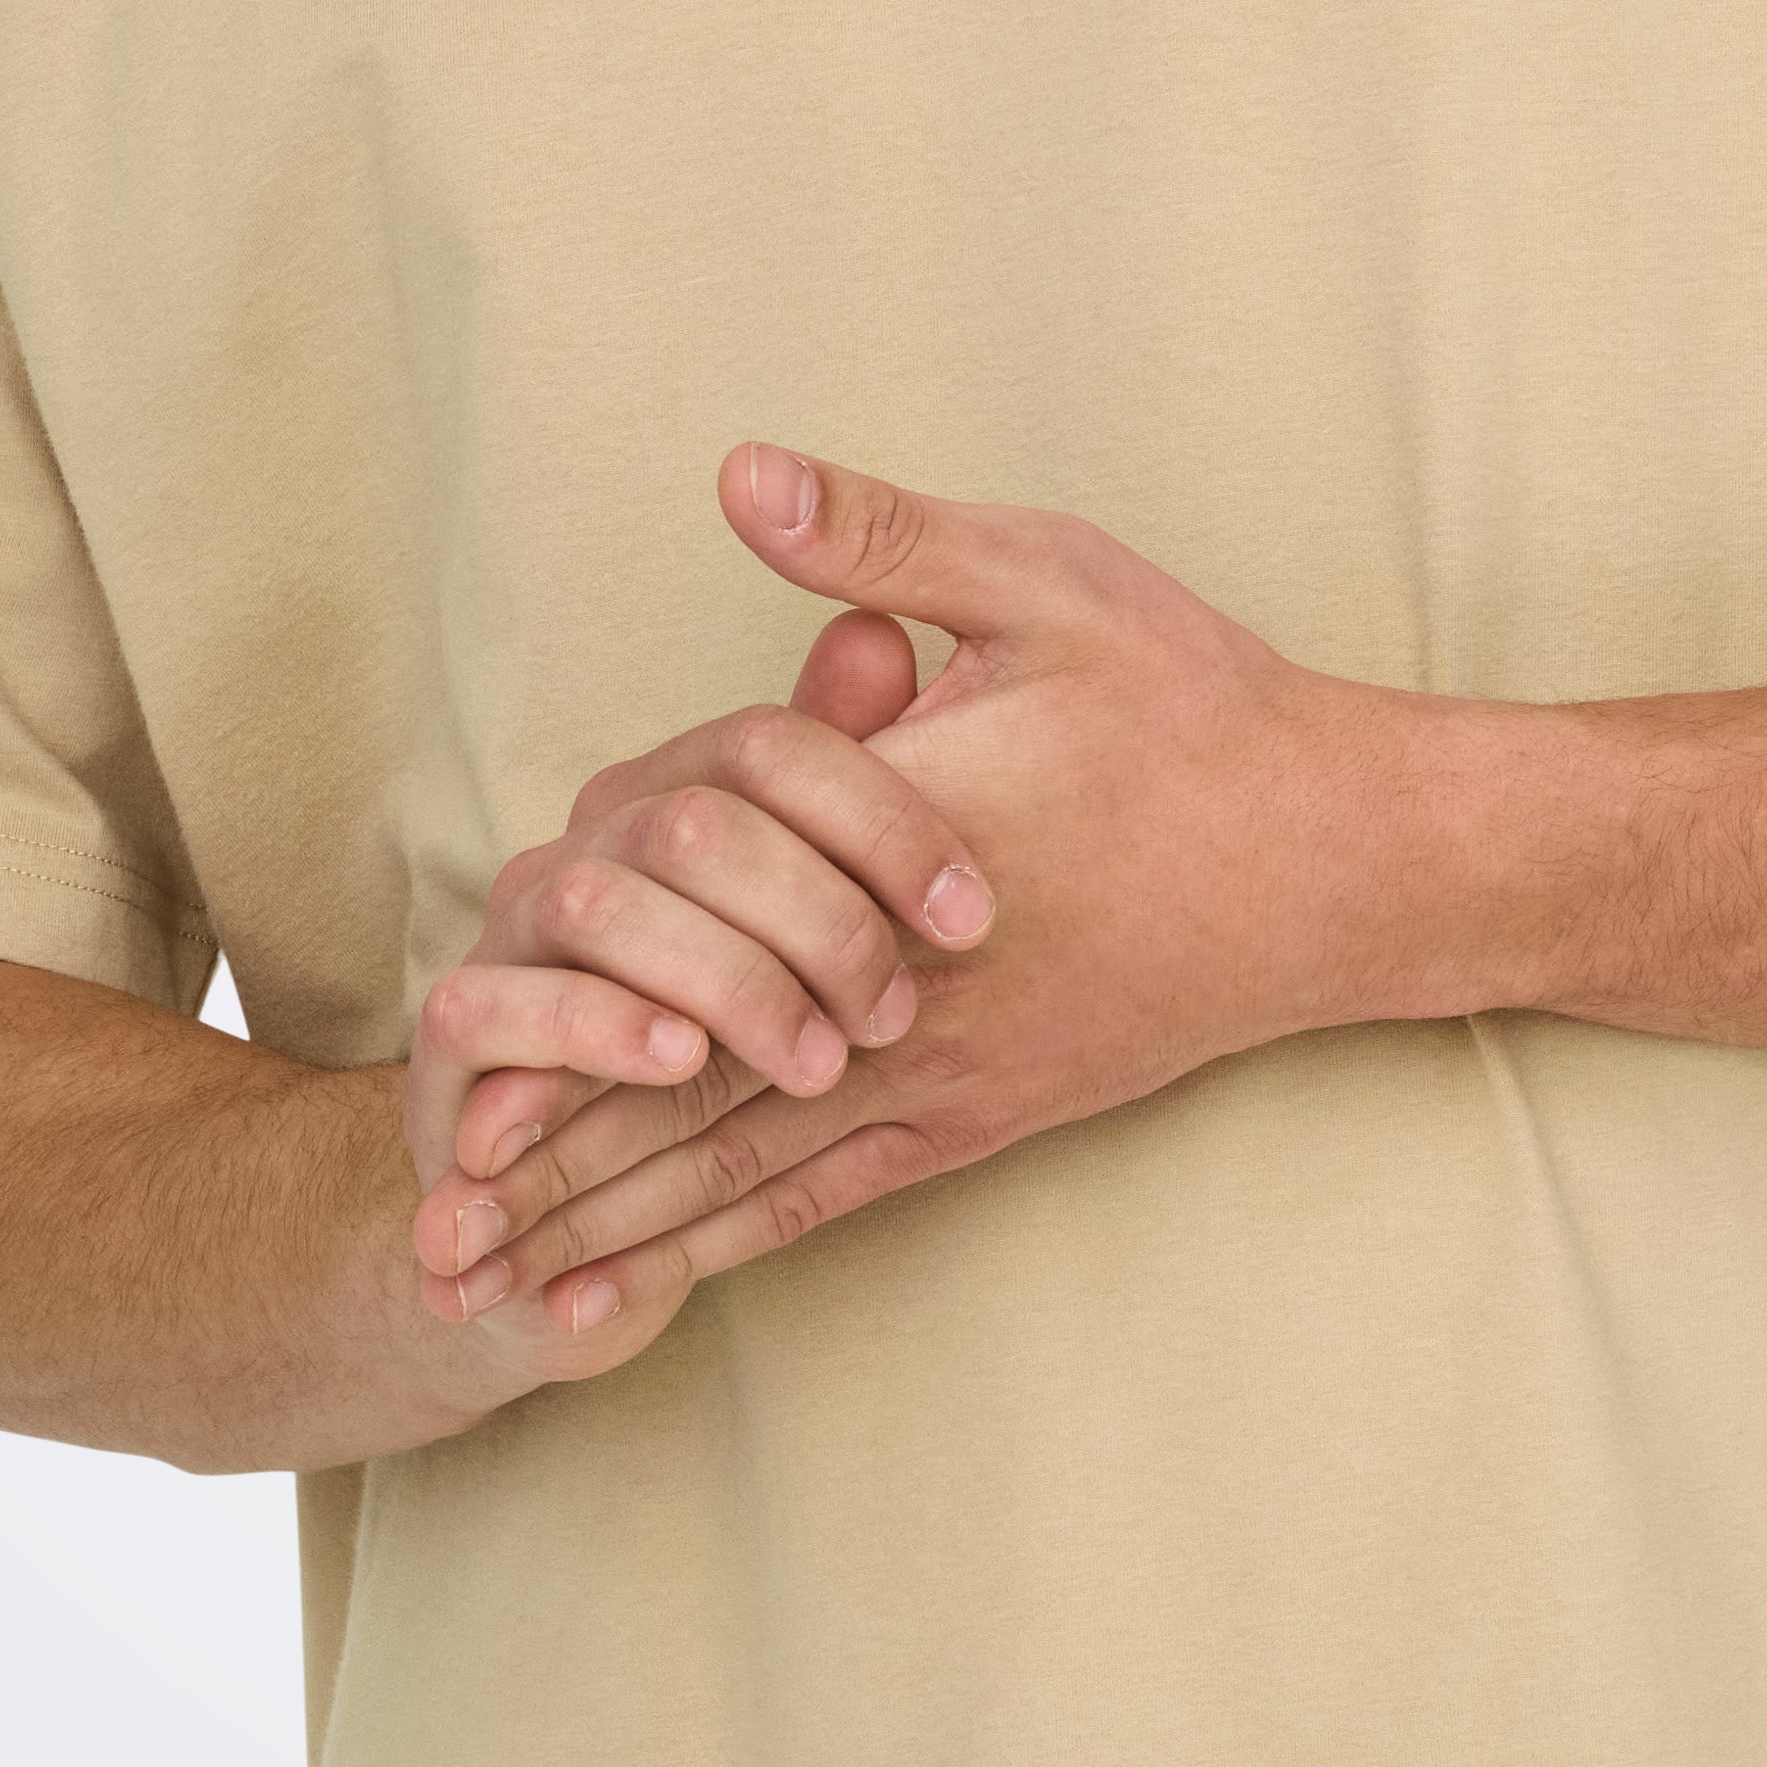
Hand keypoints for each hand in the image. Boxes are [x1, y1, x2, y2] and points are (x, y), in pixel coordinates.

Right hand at [405, 596, 999, 1333]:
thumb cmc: (722, 1028)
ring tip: (816, 1064)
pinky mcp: (454, 1028)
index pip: (770, 744)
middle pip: (697, 823)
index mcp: (675, 790)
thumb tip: (879, 635)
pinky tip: (682, 1063)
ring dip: (727, 985)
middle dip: (816, 920)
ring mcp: (513, 928)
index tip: (972, 918)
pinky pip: (498, 1002)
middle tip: (894, 1018)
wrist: (567, 1181)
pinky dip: (594, 1029)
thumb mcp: (804, 921)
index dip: (883, 819)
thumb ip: (843, 787)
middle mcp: (590, 839)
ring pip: (600, 901)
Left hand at [420, 441, 1409, 1323]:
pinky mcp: (979, 1114)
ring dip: (610, 1229)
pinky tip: (640, 1290)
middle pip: (693, 1094)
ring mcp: (941, 1068)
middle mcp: (900, 989)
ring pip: (742, 1169)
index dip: (575, 1016)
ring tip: (485, 1291)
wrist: (1342, 857)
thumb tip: (737, 475)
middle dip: (551, 1166)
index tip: (449, 1064)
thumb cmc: (1195, 706)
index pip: (700, 944)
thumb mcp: (1046, 582)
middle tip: (424, 1237)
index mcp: (895, 851)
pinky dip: (721, 1244)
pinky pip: (825, 1197)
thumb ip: (881, 539)